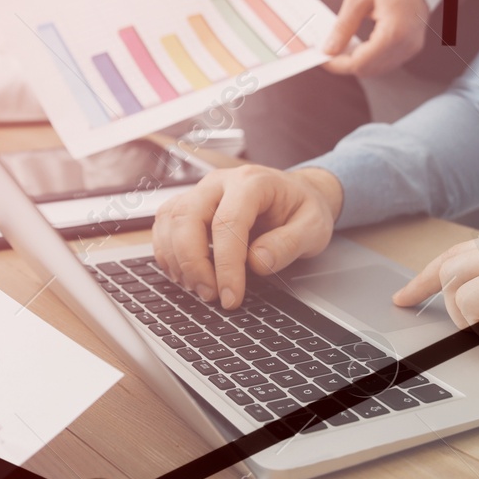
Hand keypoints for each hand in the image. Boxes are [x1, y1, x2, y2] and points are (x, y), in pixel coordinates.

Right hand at [151, 165, 342, 308]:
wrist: (296, 194)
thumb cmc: (302, 209)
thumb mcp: (314, 228)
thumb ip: (289, 244)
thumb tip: (256, 262)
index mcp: (252, 182)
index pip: (227, 222)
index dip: (225, 264)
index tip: (231, 296)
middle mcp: (220, 182)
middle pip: (187, 217)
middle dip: (193, 263)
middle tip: (211, 295)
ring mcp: (201, 192)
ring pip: (170, 220)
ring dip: (177, 260)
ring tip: (200, 288)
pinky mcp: (190, 205)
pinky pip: (165, 225)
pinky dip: (168, 253)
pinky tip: (185, 275)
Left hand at [321, 0, 429, 77]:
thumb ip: (343, 27)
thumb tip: (328, 50)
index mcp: (394, 32)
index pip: (359, 63)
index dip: (337, 64)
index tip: (321, 57)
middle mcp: (406, 44)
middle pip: (368, 69)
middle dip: (346, 63)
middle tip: (329, 50)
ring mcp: (412, 46)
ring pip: (377, 69)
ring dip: (358, 62)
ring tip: (342, 46)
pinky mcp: (413, 45)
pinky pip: (387, 61)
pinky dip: (370, 58)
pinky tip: (358, 46)